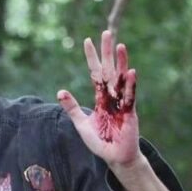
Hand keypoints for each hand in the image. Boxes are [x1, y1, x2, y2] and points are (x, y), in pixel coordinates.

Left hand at [57, 30, 141, 167]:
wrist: (114, 158)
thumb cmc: (100, 142)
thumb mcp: (81, 124)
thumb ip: (72, 108)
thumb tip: (60, 91)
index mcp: (100, 98)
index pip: (95, 73)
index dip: (91, 58)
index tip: (86, 41)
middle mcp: (112, 96)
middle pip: (109, 69)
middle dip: (107, 52)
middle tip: (107, 32)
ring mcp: (122, 102)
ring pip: (121, 78)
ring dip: (121, 62)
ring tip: (120, 46)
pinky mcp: (129, 112)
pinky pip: (130, 96)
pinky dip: (130, 84)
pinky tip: (131, 71)